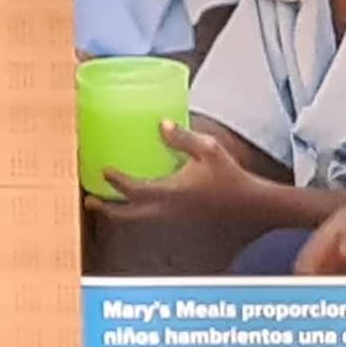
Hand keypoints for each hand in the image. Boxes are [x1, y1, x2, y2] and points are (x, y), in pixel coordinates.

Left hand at [88, 120, 281, 237]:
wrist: (253, 206)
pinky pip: (152, 219)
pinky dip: (140, 213)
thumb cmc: (233, 179)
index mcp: (168, 192)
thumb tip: (161, 124)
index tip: (104, 171)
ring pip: (138, 219)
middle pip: (126, 214)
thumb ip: (183, 138)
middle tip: (91, 201)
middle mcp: (166, 209)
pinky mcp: (183, 222)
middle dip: (106, 208)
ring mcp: (174, 219)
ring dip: (121, 213)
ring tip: (110, 205)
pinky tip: (144, 205)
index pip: (131, 189)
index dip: (114, 180)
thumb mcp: (210, 150)